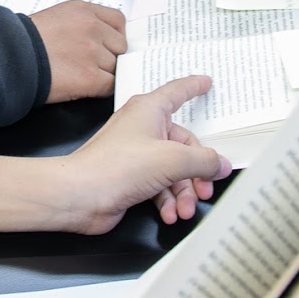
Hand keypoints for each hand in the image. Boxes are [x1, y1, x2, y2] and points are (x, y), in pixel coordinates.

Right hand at [30, 0, 125, 103]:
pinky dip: (103, 89)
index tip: (109, 46)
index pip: (118, 21)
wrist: (7, 58)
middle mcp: (92, 28)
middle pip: (120, 46)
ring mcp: (92, 52)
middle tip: (91, 64)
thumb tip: (98, 39)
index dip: (115, 36)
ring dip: (104, 74)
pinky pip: (111, 85)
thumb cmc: (23, 42)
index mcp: (83, 10)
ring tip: (81, 76)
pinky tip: (88, 88)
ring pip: (116, 67)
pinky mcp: (90, 77)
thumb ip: (80, 23)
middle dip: (110, 56)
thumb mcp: (55, 18)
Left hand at [65, 75, 231, 230]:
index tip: (207, 83)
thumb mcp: (171, 161)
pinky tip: (168, 214)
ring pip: (173, 170)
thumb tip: (220, 164)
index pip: (178, 92)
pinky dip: (167, 200)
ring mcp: (136, 153)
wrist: (79, 196)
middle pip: (184, 145)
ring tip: (184, 209)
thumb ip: (203, 161)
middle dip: (196, 172)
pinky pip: (159, 185)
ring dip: (183, 192)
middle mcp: (142, 128)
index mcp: (149, 111)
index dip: (194, 86)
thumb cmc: (114, 167)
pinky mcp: (131, 176)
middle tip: (204, 189)